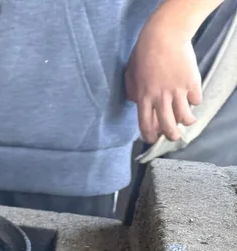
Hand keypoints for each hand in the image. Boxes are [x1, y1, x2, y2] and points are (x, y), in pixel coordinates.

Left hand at [126, 19, 200, 142]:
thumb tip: (136, 103)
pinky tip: (192, 99)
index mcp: (143, 97)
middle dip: (171, 136)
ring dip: (187, 122)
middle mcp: (160, 97)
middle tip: (174, 137)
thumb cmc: (143, 53)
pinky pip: (196, 100)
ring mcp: (177, 90)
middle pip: (167, 126)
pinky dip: (194, 102)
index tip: (152, 139)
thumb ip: (132, 91)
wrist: (164, 36)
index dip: (149, 136)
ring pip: (184, 116)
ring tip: (187, 121)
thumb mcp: (130, 75)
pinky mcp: (192, 82)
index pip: (145, 124)